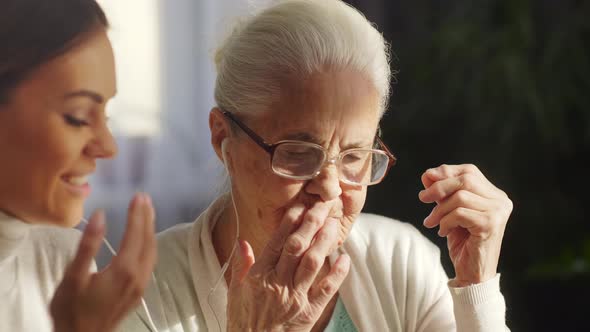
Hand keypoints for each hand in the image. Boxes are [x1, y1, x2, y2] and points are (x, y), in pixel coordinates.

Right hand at [50, 193, 156, 331]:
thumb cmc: (71, 310)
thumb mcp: (74, 276)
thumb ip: (88, 244)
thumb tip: (100, 216)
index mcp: (124, 270)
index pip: (136, 234)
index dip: (138, 213)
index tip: (139, 195)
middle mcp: (138, 277)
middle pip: (148, 240)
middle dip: (147, 217)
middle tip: (144, 198)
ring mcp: (140, 286)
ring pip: (152, 252)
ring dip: (150, 230)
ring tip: (147, 212)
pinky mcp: (138, 293)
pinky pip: (150, 262)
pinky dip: (149, 244)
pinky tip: (144, 240)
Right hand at [227, 202, 350, 331]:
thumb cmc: (243, 321)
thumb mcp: (235, 291)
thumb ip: (240, 265)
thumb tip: (243, 241)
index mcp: (259, 276)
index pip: (276, 243)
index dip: (289, 222)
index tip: (300, 206)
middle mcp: (278, 284)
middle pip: (297, 247)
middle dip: (311, 224)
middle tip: (323, 206)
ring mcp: (295, 298)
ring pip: (312, 263)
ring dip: (325, 241)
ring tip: (334, 224)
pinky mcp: (309, 313)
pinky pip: (326, 290)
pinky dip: (337, 274)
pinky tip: (344, 258)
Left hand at [419, 164, 511, 286]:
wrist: (472, 273)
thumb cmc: (463, 242)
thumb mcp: (449, 211)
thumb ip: (442, 193)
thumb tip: (428, 174)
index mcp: (494, 194)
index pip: (469, 171)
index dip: (446, 171)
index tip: (426, 178)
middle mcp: (500, 201)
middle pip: (466, 179)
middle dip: (439, 187)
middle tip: (423, 198)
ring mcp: (498, 212)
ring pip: (461, 196)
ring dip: (439, 209)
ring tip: (432, 222)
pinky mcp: (490, 225)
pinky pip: (460, 213)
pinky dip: (445, 221)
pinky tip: (443, 232)